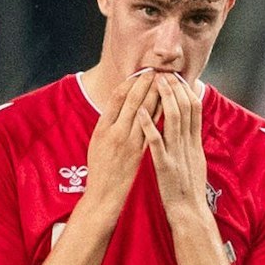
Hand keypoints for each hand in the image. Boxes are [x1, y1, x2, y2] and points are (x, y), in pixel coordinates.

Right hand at [81, 66, 156, 208]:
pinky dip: (158, 116)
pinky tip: (166, 107)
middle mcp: (114, 132)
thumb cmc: (101, 168)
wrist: (104, 194)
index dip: (129, 83)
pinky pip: (151, 130)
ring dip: (154, 95)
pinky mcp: (138, 153)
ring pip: (142, 113)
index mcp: (102, 127)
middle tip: (155, 70)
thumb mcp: (98, 142)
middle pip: (131, 101)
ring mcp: (127, 142)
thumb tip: (119, 107)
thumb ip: (108, 124)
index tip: (140, 72)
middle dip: (143, 84)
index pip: (117, 98)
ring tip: (163, 81)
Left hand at [141, 72, 209, 222]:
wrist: (189, 214)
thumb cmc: (188, 191)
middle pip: (184, 109)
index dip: (184, 91)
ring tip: (154, 82)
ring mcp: (177, 154)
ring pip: (172, 120)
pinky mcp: (165, 165)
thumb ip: (190, 144)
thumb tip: (189, 129)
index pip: (193, 110)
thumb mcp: (194, 163)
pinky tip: (141, 112)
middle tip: (163, 72)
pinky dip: (149, 125)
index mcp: (194, 144)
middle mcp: (188, 145)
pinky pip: (156, 142)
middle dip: (174, 89)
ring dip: (163, 99)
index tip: (175, 77)